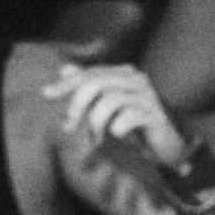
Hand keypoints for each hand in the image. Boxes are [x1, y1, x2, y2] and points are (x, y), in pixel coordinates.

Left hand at [44, 62, 190, 166]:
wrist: (168, 145)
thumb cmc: (135, 125)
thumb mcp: (108, 106)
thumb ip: (89, 88)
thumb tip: (64, 69)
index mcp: (124, 74)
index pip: (90, 73)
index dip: (67, 84)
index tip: (46, 94)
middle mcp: (137, 80)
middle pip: (97, 84)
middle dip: (77, 105)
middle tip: (69, 126)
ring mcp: (147, 96)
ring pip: (109, 101)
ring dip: (95, 123)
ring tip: (96, 138)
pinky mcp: (155, 115)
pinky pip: (127, 118)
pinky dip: (115, 129)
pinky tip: (115, 136)